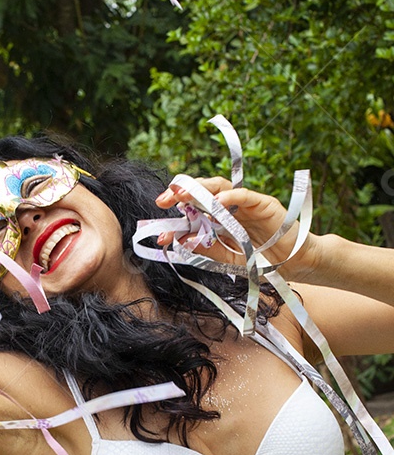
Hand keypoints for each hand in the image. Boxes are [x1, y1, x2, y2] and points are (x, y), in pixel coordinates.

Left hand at [154, 176, 320, 280]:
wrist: (295, 267)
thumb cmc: (262, 263)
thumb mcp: (229, 262)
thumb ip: (208, 251)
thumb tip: (183, 242)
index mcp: (218, 222)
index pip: (193, 212)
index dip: (175, 216)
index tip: (159, 228)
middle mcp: (229, 209)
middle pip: (202, 193)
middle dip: (181, 194)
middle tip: (163, 201)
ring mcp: (245, 205)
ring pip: (220, 187)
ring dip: (200, 189)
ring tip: (183, 195)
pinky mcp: (264, 204)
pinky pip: (245, 196)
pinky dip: (231, 196)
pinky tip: (217, 201)